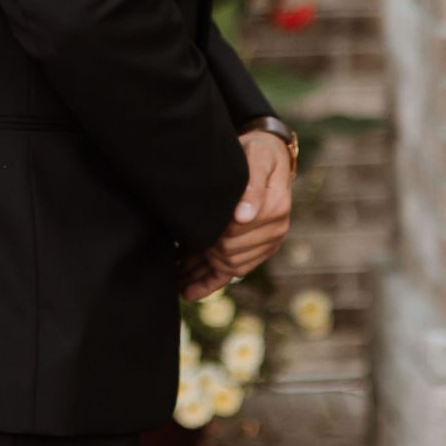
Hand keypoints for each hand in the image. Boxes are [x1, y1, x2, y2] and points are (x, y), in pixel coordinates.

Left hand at [177, 131, 293, 299]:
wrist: (269, 154)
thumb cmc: (259, 154)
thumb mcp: (257, 160)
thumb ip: (252, 187)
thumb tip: (243, 217)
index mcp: (274, 211)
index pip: (235, 233)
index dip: (210, 234)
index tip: (187, 231)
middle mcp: (273, 232)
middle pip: (230, 255)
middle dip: (201, 254)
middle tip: (171, 254)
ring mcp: (264, 244)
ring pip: (226, 268)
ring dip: (198, 273)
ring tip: (171, 275)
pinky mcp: (254, 250)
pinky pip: (230, 273)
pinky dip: (207, 284)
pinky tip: (185, 291)